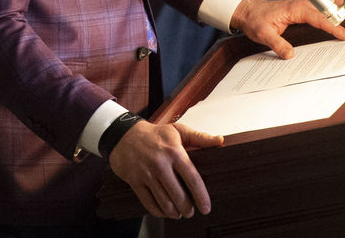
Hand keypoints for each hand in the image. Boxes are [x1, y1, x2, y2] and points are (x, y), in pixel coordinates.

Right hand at [108, 121, 223, 218]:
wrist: (124, 135)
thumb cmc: (156, 134)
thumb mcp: (178, 130)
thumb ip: (200, 137)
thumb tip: (220, 140)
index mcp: (174, 151)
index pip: (192, 178)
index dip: (201, 195)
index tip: (206, 207)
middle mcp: (160, 164)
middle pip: (178, 195)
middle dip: (187, 208)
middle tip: (190, 212)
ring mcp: (146, 174)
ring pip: (164, 202)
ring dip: (174, 212)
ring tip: (179, 214)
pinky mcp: (134, 181)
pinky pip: (148, 203)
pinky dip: (158, 212)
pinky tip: (164, 212)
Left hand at [229, 0, 344, 58]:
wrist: (247, 11)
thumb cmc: (255, 19)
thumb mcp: (263, 34)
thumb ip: (277, 44)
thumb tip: (290, 54)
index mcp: (296, 9)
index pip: (320, 18)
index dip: (334, 27)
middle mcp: (301, 5)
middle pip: (328, 8)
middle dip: (344, 12)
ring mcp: (302, 6)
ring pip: (326, 5)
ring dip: (340, 9)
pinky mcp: (302, 9)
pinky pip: (321, 9)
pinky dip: (332, 11)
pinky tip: (340, 15)